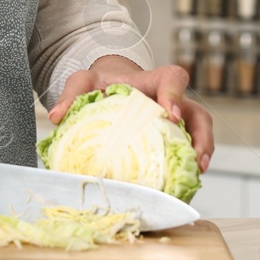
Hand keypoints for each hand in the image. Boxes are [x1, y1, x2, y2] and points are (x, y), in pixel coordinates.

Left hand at [47, 56, 215, 171]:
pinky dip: (189, 163)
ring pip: (199, 131)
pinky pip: (188, 148)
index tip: (170, 115)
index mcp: (151, 81)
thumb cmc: (101, 84)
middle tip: (196, 156)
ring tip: (196, 172)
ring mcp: (176, 120)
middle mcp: (170, 100)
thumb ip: (72, 94)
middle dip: (201, 134)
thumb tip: (56, 116)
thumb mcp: (84, 82)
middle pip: (198, 112)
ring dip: (203, 151)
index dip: (174, 95)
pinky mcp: (173, 137)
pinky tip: (182, 180)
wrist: (110, 88)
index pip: (171, 79)